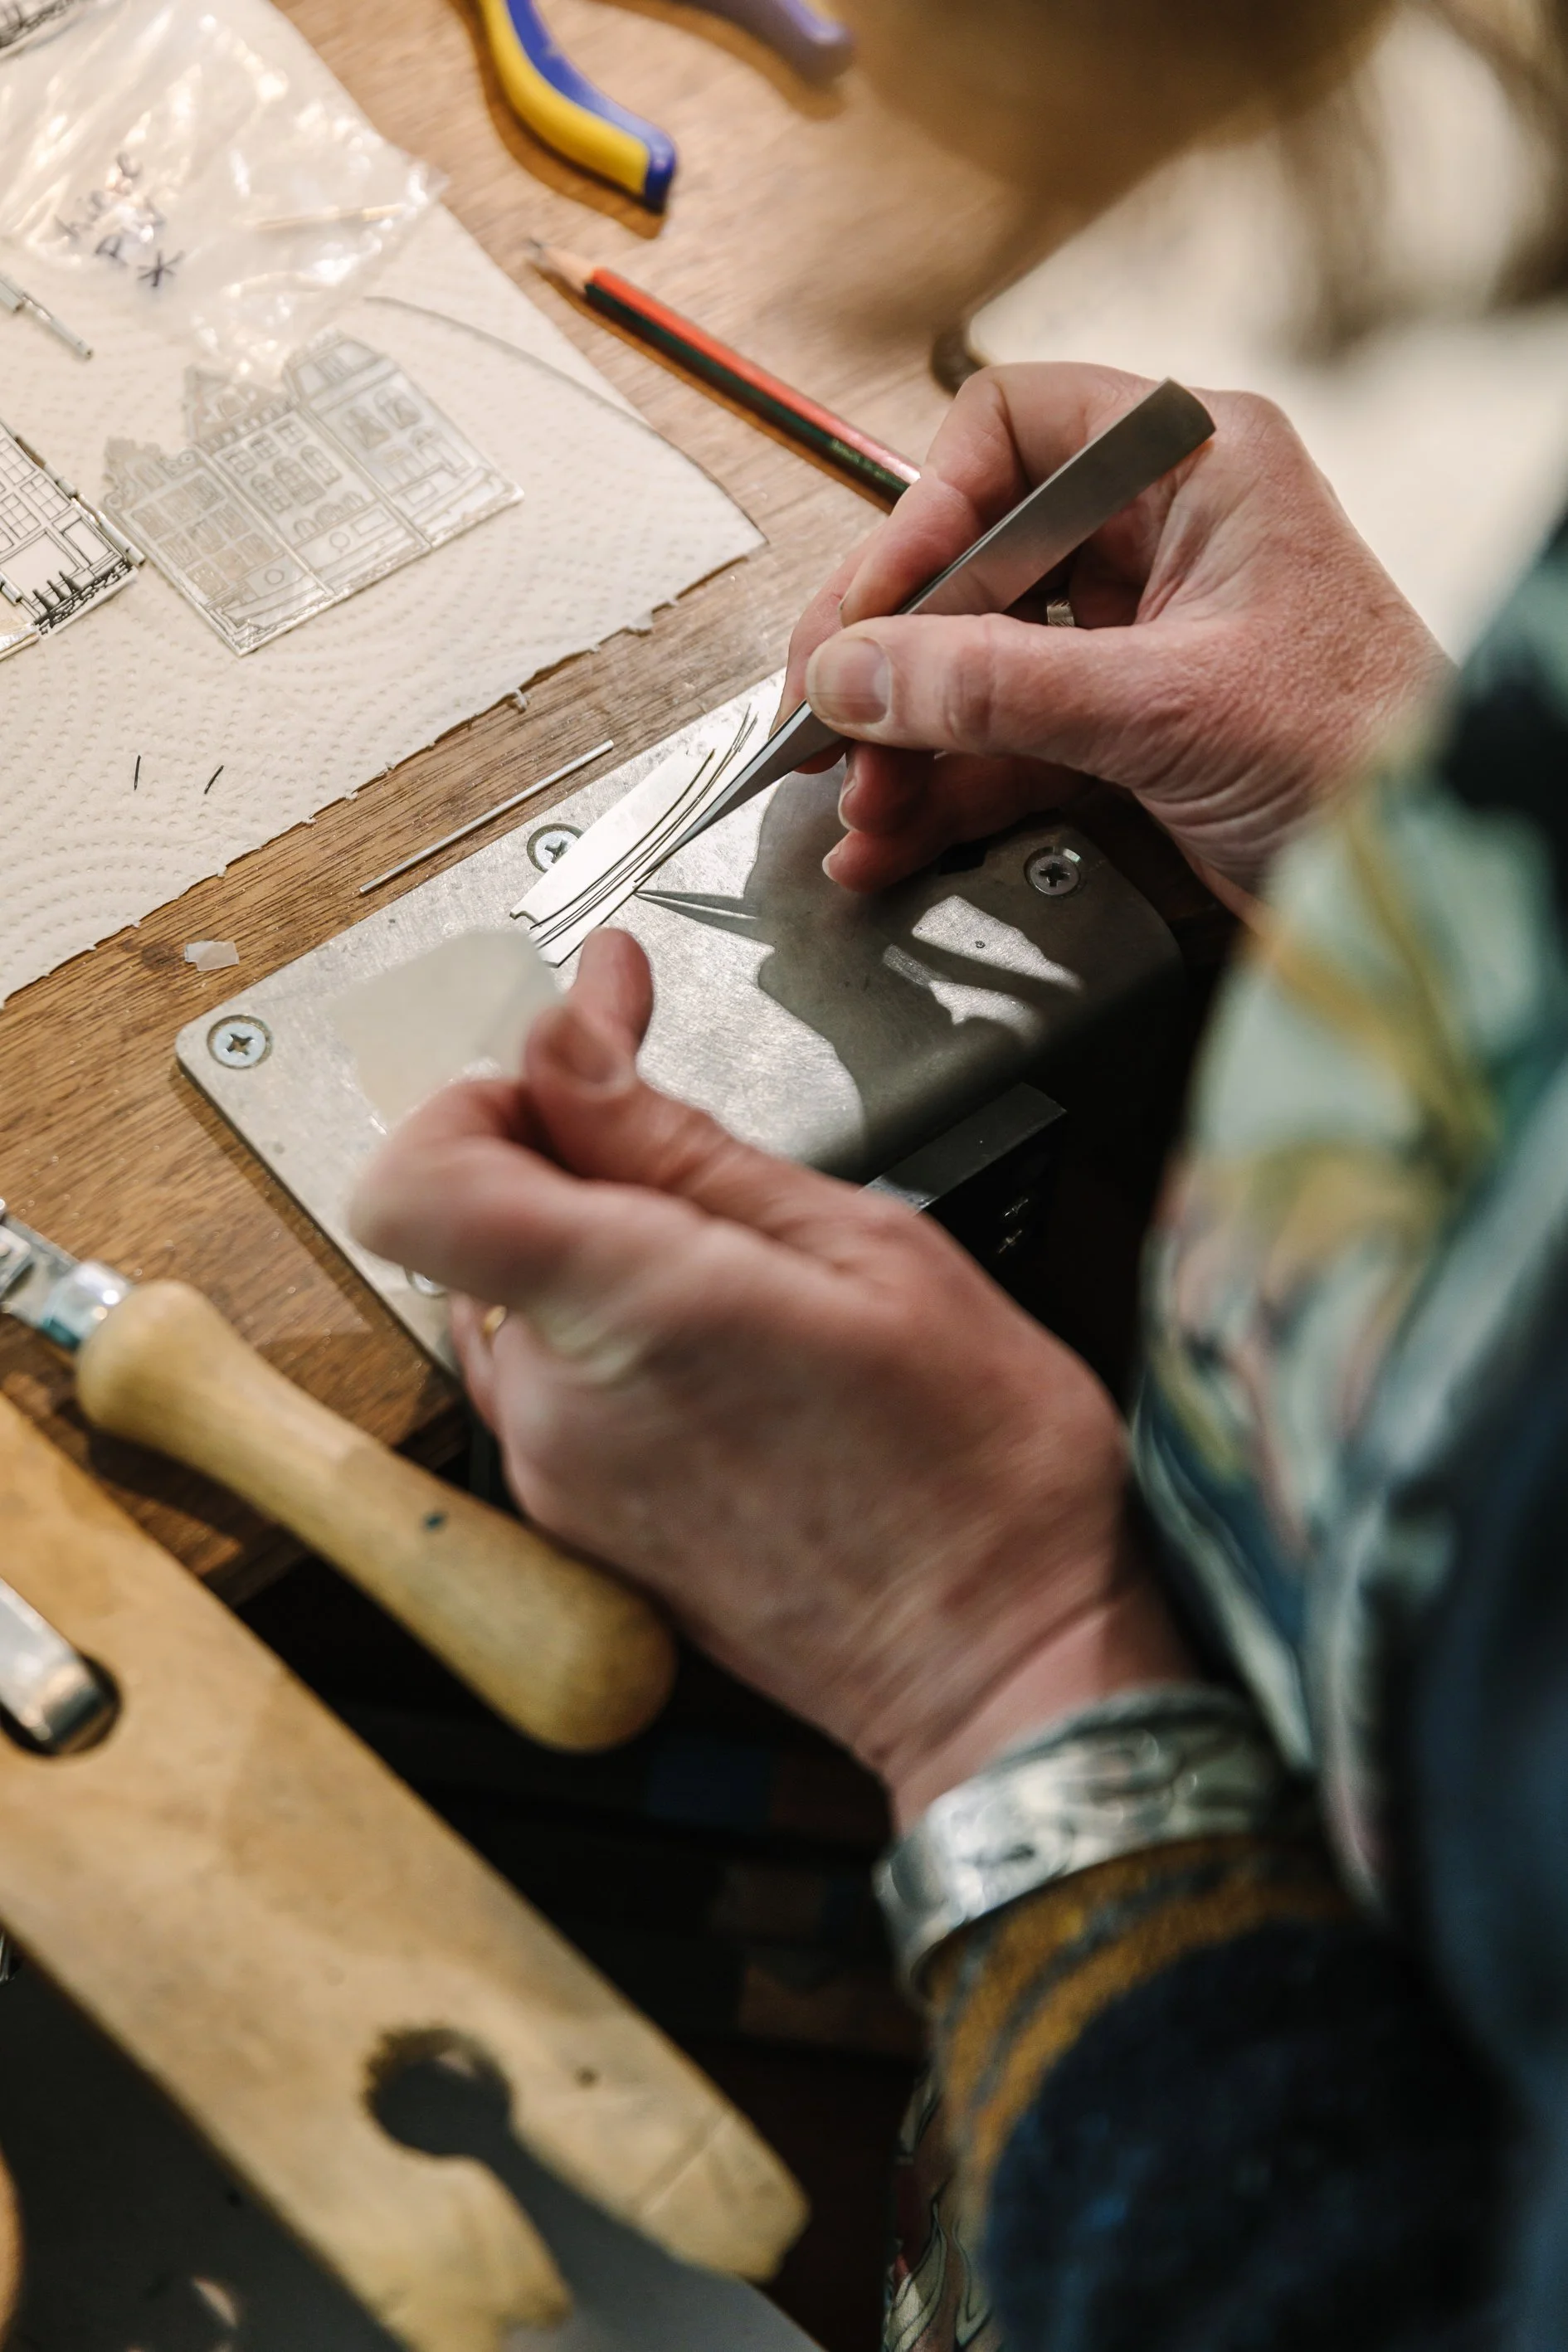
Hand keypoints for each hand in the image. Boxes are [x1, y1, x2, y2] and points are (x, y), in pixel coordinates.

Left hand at [350, 933, 1190, 1823]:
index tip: (578, 1061)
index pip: (418, 1177)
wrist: (1002, 1662)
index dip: (479, 1094)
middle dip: (562, 1157)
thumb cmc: (976, 1463)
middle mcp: (559, 1410)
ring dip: (589, 1249)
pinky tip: (725, 1342)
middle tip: (690, 1147)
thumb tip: (571, 1036)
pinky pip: (548, 1384)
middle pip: (467, 1226)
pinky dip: (607, 1333)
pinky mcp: (578, 1527)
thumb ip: (675, 1138)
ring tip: (736, 1262)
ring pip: (509, 1300)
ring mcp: (558, 1481)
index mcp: (628, 1315)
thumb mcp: (859, 1242)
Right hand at [785, 361, 1445, 895]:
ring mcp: (1139, 640)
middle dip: (894, 656)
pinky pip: (1004, 747)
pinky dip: (943, 793)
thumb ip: (997, 687)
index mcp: (1194, 468)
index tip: (868, 611)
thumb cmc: (1371, 750)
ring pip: (979, 665)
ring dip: (905, 740)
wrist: (1428, 883)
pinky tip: (891, 837)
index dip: (922, 516)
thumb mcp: (1166, 704)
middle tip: (825, 717)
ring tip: (856, 802)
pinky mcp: (1127, 734)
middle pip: (975, 563)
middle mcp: (1159, 539)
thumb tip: (860, 672)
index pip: (1009, 434)